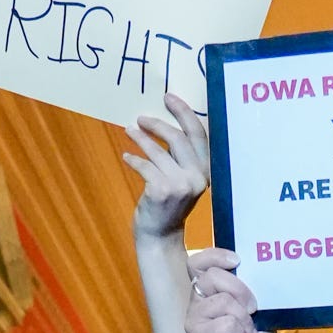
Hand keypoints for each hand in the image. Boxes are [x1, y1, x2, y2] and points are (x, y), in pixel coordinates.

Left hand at [125, 92, 210, 239]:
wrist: (160, 235)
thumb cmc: (169, 203)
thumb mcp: (183, 178)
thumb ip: (180, 155)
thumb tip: (164, 123)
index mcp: (206, 171)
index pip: (198, 134)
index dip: (183, 112)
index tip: (168, 97)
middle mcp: (197, 177)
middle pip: (177, 138)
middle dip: (157, 124)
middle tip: (141, 118)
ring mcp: (180, 185)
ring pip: (157, 151)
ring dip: (140, 138)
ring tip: (129, 131)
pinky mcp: (161, 191)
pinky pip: (144, 166)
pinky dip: (133, 160)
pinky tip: (127, 158)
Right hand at [185, 249, 274, 332]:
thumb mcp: (257, 314)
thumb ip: (252, 291)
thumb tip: (260, 271)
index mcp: (208, 294)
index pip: (198, 262)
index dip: (214, 255)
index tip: (237, 261)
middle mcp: (196, 304)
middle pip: (212, 276)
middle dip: (240, 290)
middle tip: (253, 310)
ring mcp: (194, 320)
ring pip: (222, 300)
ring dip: (244, 319)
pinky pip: (225, 322)